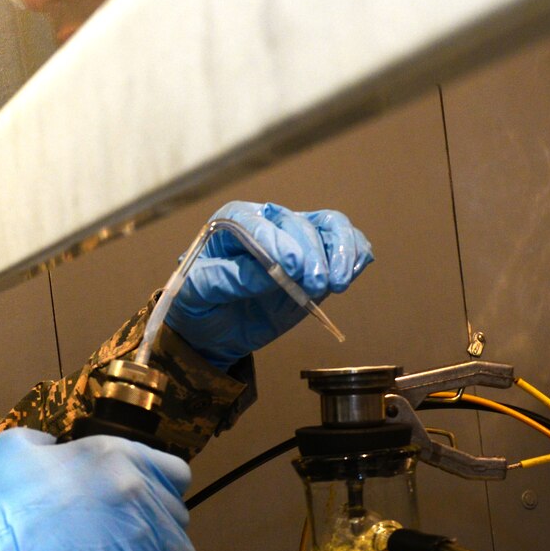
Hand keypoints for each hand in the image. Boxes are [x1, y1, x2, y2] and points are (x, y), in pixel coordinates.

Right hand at [0, 429, 193, 550]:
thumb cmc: (0, 511)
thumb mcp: (13, 450)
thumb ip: (43, 440)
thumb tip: (55, 445)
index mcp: (116, 456)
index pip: (176, 472)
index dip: (160, 489)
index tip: (137, 505)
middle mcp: (139, 493)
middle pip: (177, 514)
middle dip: (156, 527)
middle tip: (122, 541)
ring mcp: (145, 540)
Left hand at [163, 201, 373, 369]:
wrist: (216, 328)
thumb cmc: (200, 304)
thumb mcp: (195, 294)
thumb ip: (223, 280)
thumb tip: (265, 275)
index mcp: (230, 223)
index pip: (255, 222)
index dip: (276, 241)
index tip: (292, 266)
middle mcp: (268, 223)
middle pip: (297, 224)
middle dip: (311, 254)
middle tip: (316, 285)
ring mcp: (297, 238)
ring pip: (329, 226)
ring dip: (340, 251)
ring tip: (338, 283)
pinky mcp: (319, 258)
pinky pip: (345, 243)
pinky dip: (355, 253)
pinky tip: (351, 273)